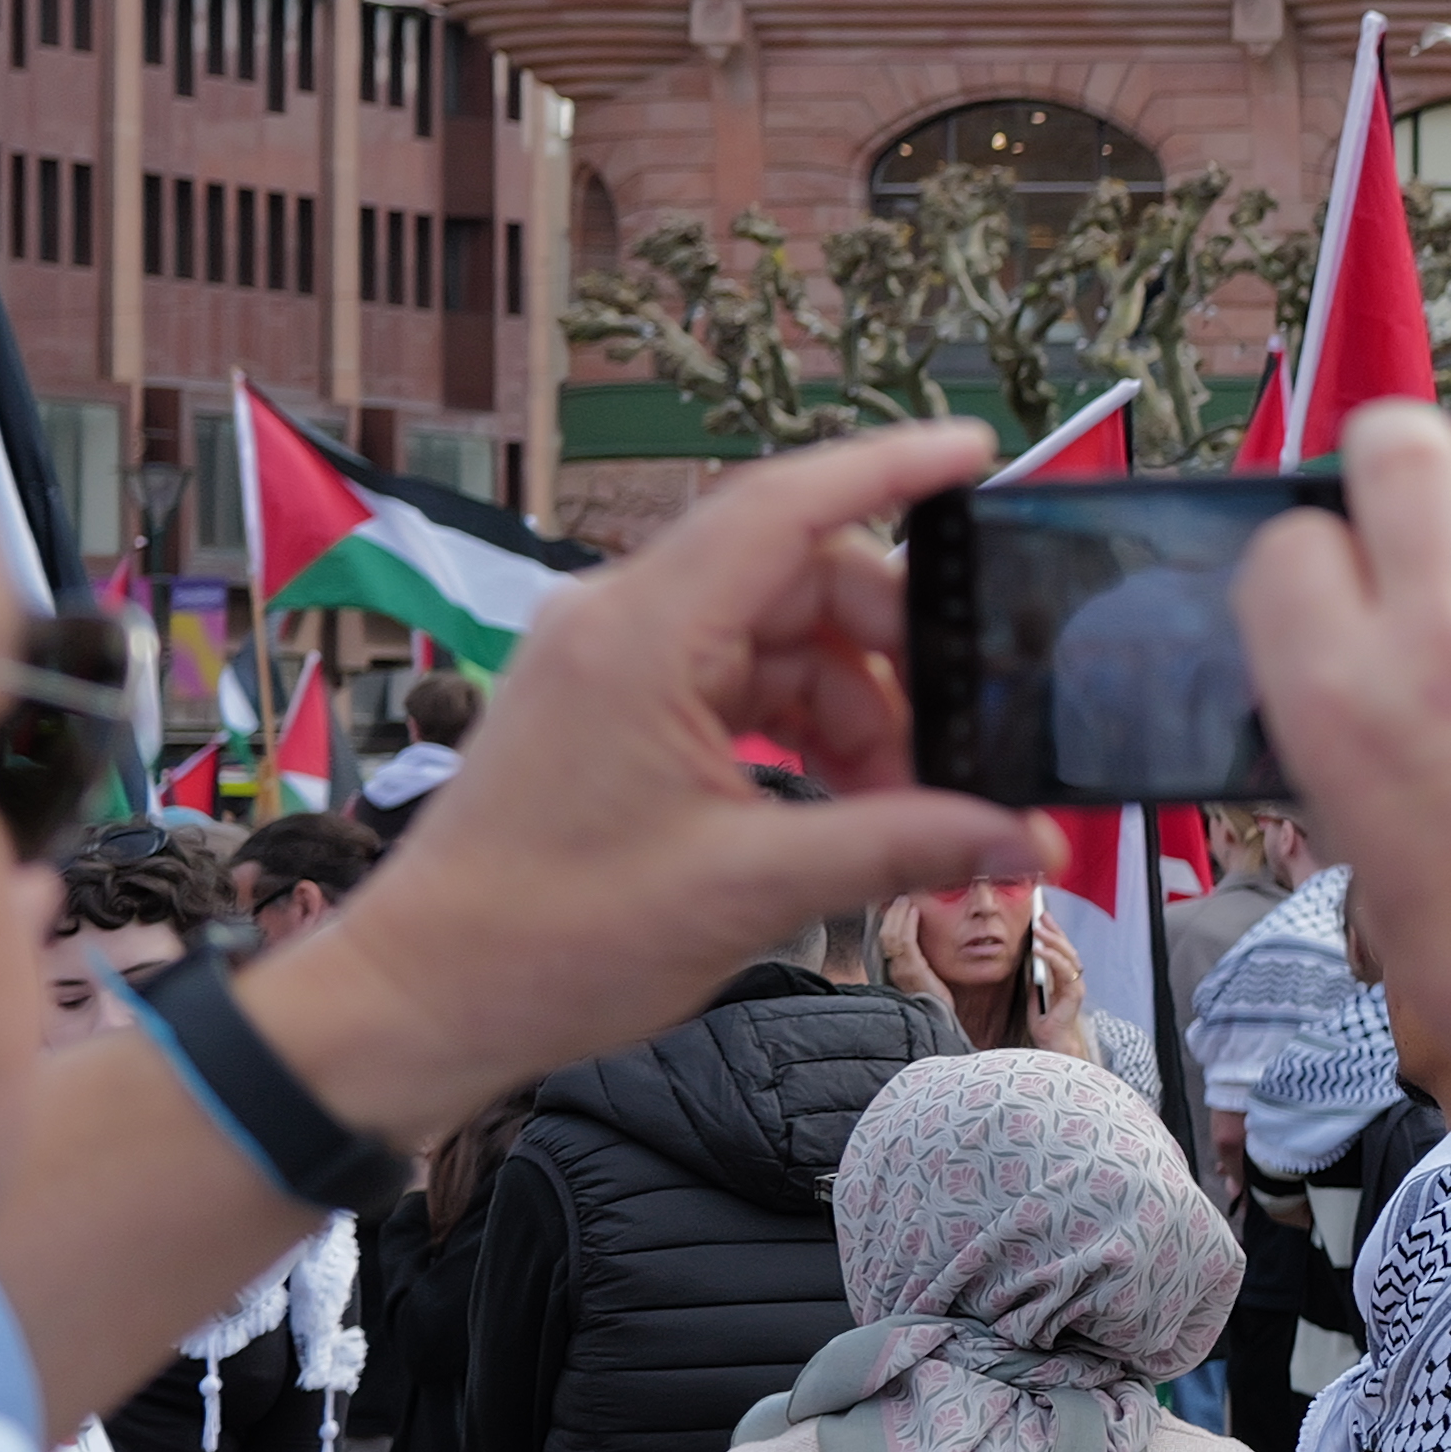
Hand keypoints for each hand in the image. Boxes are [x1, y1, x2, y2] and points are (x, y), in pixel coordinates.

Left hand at [242, 423, 1029, 1159]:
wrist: (424, 999)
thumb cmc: (548, 940)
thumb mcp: (753, 889)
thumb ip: (905, 844)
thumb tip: (1026, 839)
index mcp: (639, 636)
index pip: (784, 507)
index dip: (890, 469)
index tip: (978, 453)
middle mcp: (618, 623)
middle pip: (800, 581)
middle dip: (896, 656)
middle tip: (969, 735)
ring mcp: (610, 663)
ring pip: (778, 640)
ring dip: (856, 709)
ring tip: (905, 805)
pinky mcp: (609, 707)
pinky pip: (738, 683)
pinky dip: (804, 731)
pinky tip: (850, 802)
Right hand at [1240, 405, 1450, 1116]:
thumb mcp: (1370, 855)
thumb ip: (1353, 735)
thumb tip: (1356, 659)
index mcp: (1341, 699)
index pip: (1288, 543)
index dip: (1312, 558)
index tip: (1340, 582)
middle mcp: (1444, 633)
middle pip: (1397, 445)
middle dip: (1394, 464)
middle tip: (1416, 507)